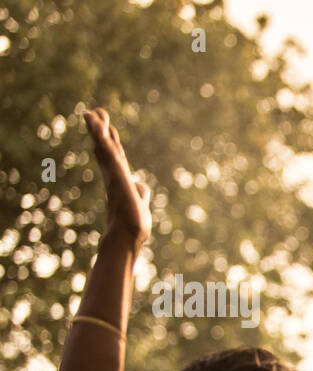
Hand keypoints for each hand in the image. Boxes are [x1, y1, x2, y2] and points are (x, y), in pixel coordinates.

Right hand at [84, 108, 150, 249]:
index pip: (112, 155)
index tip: (102, 124)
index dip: (107, 139)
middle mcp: (113, 175)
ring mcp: (114, 176)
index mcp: (118, 179)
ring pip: (104, 149)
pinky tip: (99, 129)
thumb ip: (140, 191)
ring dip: (98, 131)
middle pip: (105, 148)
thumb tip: (140, 184)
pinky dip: (103, 142)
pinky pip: (110, 156)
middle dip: (99, 130)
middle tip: (93, 112)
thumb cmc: (133, 225)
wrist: (128, 236)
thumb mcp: (139, 202)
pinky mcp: (117, 177)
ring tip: (90, 114)